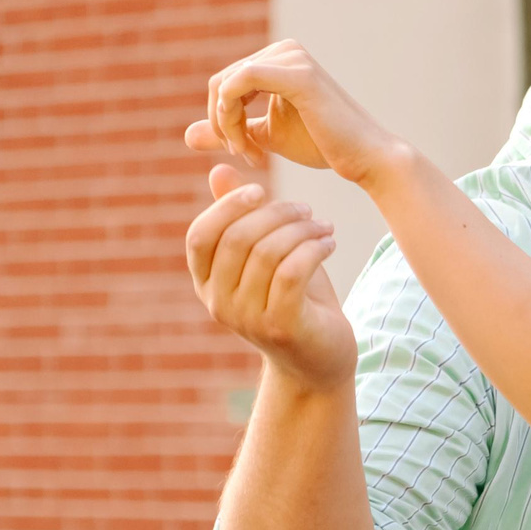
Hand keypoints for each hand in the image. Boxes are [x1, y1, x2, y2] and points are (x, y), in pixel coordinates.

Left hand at [184, 40, 403, 189]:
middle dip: (223, 125)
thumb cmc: (324, 146)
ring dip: (227, 126)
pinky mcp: (297, 73)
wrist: (365, 158)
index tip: (242, 153)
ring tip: (251, 154)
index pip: (224, 82)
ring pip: (225, 85)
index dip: (221, 121)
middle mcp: (285, 49)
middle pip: (219, 82)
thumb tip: (187, 136)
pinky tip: (250, 145)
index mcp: (278, 59)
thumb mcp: (265, 138)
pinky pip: (239, 83)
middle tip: (246, 157)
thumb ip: (231, 132)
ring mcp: (291, 58)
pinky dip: (232, 117)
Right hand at [185, 161, 355, 390]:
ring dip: (301, 230)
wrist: (319, 360)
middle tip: (306, 209)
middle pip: (236, 239)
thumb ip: (240, 218)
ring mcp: (247, 318)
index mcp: (206, 284)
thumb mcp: (264, 255)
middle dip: (274, 214)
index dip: (227, 206)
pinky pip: (292, 272)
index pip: (199, 236)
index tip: (261, 189)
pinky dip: (314, 249)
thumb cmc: (292, 300)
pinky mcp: (280, 326)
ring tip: (324, 226)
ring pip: (267, 252)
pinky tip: (330, 243)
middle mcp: (218, 303)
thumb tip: (219, 169)